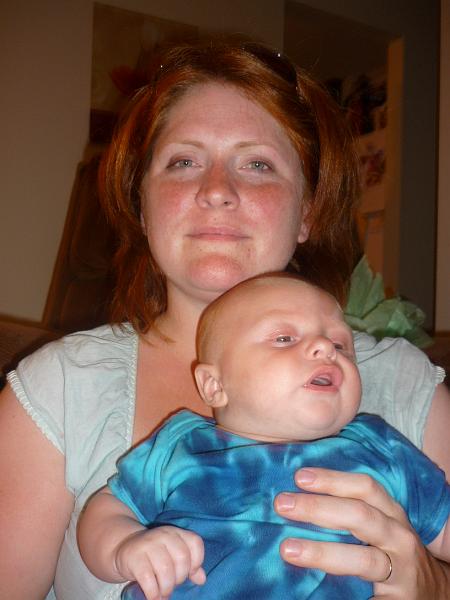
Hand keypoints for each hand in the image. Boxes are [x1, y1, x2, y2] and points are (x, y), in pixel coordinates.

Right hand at [114, 525, 205, 599]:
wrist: (124, 548)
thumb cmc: (154, 555)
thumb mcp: (172, 555)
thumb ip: (188, 565)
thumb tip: (202, 579)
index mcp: (176, 533)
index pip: (195, 542)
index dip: (197, 560)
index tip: (190, 573)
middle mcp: (164, 535)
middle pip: (182, 558)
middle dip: (180, 578)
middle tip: (172, 585)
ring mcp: (148, 544)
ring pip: (166, 570)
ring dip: (166, 588)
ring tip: (163, 593)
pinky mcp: (134, 557)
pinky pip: (148, 579)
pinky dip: (153, 593)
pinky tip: (153, 596)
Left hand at [274, 468, 449, 598]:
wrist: (434, 592)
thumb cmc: (391, 550)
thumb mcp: (377, 524)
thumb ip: (346, 511)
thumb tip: (296, 499)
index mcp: (390, 512)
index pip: (364, 488)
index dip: (332, 479)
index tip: (299, 476)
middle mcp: (398, 536)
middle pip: (359, 516)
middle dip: (318, 508)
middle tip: (282, 504)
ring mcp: (401, 569)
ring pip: (363, 559)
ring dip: (322, 553)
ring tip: (287, 550)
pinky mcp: (398, 599)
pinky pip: (369, 596)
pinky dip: (346, 595)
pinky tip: (317, 593)